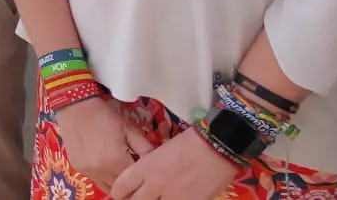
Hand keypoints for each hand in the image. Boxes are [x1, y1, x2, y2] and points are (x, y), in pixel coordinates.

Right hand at [55, 98, 151, 190]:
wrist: (74, 106)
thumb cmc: (104, 116)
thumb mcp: (129, 129)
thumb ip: (145, 148)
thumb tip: (156, 162)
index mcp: (116, 161)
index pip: (136, 181)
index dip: (142, 178)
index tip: (145, 174)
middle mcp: (101, 171)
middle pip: (121, 189)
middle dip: (130, 183)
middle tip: (133, 174)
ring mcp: (88, 171)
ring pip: (107, 188)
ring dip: (116, 183)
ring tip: (120, 170)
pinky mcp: (78, 168)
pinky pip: (95, 179)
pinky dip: (103, 177)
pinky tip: (104, 163)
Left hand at [110, 129, 240, 199]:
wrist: (217, 148)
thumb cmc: (189, 143)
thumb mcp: (160, 152)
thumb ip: (149, 168)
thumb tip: (144, 180)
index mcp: (145, 168)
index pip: (121, 187)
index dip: (119, 193)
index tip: (121, 194)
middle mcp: (155, 185)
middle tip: (137, 197)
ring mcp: (173, 197)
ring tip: (155, 198)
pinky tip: (174, 199)